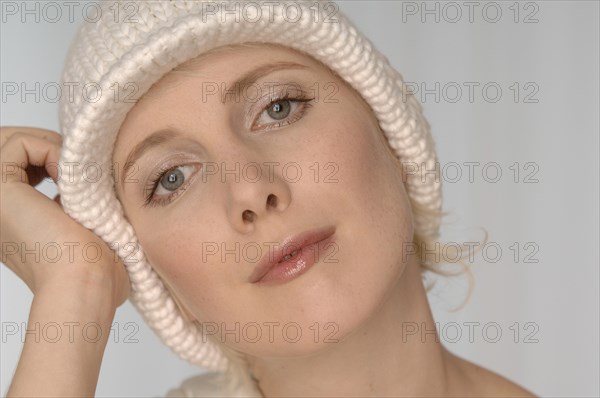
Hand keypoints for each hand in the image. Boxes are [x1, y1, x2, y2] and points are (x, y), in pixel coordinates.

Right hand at [0, 127, 129, 307]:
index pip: (21, 164)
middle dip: (50, 147)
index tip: (79, 180)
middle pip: (12, 149)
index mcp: (11, 218)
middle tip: (77, 172)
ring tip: (74, 177)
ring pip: (13, 140)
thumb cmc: (94, 264)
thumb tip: (82, 170)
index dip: (52, 159)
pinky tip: (68, 179)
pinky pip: (19, 142)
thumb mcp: (81, 221)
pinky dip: (51, 150)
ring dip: (52, 148)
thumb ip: (71, 196)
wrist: (86, 281)